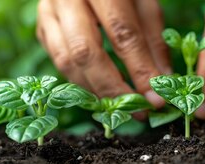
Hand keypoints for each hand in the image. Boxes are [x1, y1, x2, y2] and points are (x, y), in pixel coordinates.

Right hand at [36, 0, 167, 112]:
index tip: (156, 99)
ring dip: (95, 91)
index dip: (139, 70)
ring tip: (122, 107)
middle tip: (137, 111)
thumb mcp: (144, 2)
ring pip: (66, 61)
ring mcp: (47, 12)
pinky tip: (102, 92)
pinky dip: (81, 82)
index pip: (121, 33)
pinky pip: (58, 61)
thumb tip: (163, 83)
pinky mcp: (41, 27)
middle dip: (113, 88)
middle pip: (85, 52)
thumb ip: (154, 40)